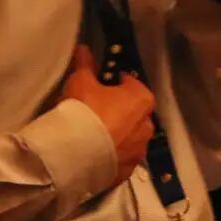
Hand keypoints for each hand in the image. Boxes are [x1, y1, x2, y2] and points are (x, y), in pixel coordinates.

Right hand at [59, 45, 153, 184]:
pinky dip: (112, 155)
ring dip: (119, 134)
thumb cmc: (83, 110)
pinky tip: (95, 153)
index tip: (101, 84)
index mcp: (141, 99)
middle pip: (134, 112)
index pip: (132, 84)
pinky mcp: (126, 172)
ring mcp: (138, 152)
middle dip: (120, 110)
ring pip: (130, 138)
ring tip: (95, 135)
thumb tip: (85, 48)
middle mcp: (147, 126)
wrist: (73, 155)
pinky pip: (121, 159)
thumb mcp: (80, 81)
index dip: (116, 82)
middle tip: (97, 109)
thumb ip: (85, 64)